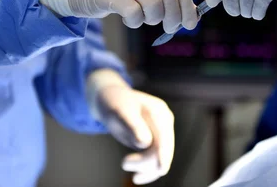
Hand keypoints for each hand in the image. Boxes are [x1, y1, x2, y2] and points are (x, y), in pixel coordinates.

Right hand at [40, 0, 197, 32]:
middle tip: (169, 29)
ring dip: (151, 19)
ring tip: (140, 17)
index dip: (187, 7)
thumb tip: (192, 16)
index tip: (190, 24)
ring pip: (155, 7)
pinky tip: (127, 18)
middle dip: (173, 19)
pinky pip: (135, 14)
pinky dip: (134, 22)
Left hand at [86, 70, 173, 184]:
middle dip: (145, 162)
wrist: (111, 99)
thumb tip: (145, 143)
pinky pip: (155, 159)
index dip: (163, 153)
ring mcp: (162, 131)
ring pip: (160, 157)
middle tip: (123, 163)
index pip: (163, 136)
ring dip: (144, 167)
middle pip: (163, 149)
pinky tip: (136, 177)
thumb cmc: (114, 103)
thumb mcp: (120, 112)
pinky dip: (147, 169)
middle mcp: (165, 121)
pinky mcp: (156, 139)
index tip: (161, 169)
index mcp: (159, 111)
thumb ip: (133, 126)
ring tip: (124, 163)